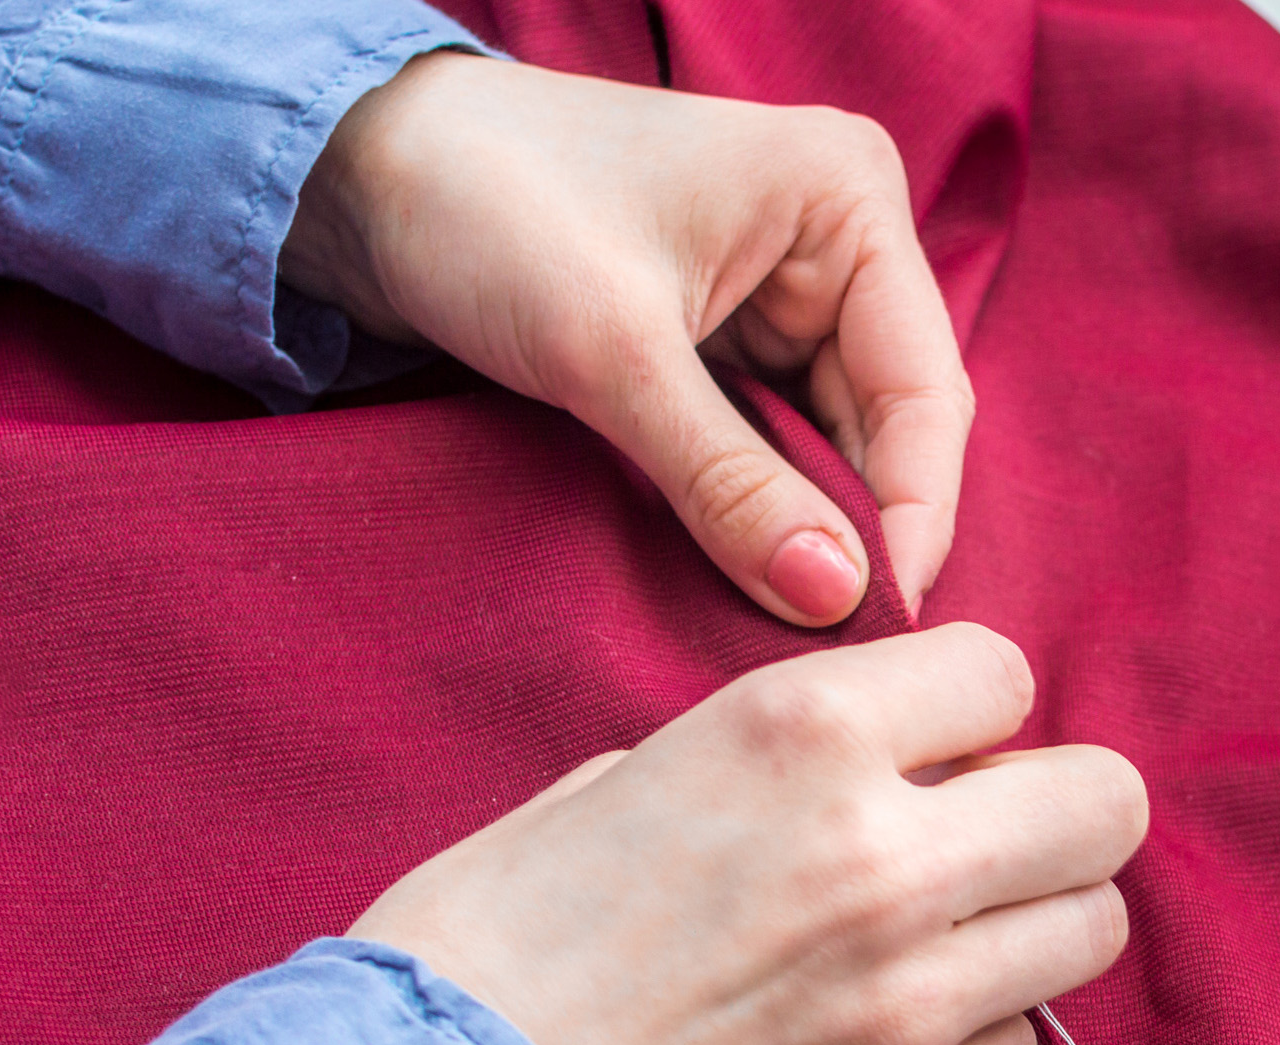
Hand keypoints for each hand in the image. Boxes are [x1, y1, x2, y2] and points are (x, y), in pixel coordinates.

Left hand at [283, 52, 972, 624]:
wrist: (355, 170)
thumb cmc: (485, 206)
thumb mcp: (612, 355)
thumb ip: (731, 483)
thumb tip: (835, 598)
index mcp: (848, 196)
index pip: (924, 390)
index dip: (912, 516)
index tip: (880, 625)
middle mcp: (840, 234)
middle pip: (894, 422)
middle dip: (863, 526)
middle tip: (833, 639)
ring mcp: (789, 285)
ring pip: (839, 441)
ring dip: (813, 524)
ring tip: (783, 608)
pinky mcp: (733, 330)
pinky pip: (780, 439)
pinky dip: (766, 501)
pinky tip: (749, 561)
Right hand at [349, 627, 1144, 1044]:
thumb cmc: (486, 948)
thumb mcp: (614, 781)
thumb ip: (761, 762)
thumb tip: (850, 773)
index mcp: (800, 732)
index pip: (1004, 673)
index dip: (968, 716)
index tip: (929, 755)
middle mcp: (884, 852)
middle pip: (1105, 802)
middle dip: (1055, 816)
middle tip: (984, 850)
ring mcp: (912, 997)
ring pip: (1091, 929)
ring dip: (1030, 930)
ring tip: (939, 952)